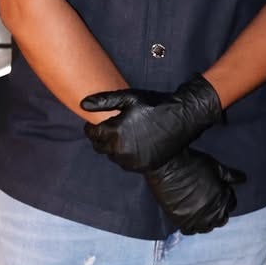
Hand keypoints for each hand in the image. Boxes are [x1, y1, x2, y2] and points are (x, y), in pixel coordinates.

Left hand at [80, 74, 222, 171]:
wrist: (183, 118)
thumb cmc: (155, 105)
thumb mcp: (129, 98)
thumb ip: (104, 101)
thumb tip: (82, 105)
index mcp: (114, 132)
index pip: (91, 133)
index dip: (92, 127)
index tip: (98, 122)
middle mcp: (120, 150)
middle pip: (99, 147)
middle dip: (102, 137)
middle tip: (111, 128)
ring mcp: (132, 161)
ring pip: (112, 156)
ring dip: (114, 147)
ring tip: (125, 134)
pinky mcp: (142, 167)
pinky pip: (126, 163)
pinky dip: (126, 155)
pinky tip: (135, 143)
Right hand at [144, 149, 245, 234]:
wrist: (166, 164)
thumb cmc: (192, 162)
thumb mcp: (215, 166)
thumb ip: (230, 175)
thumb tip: (243, 179)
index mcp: (222, 198)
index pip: (231, 204)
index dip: (226, 196)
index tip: (218, 191)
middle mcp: (211, 212)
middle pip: (221, 219)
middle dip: (219, 210)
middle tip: (208, 200)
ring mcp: (195, 219)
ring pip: (207, 227)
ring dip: (206, 220)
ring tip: (199, 209)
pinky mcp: (179, 220)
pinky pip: (190, 231)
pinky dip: (191, 226)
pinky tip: (189, 216)